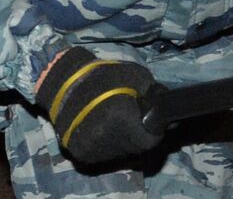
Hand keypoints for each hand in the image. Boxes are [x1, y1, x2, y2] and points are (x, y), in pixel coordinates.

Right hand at [35, 48, 164, 165]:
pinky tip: (106, 129)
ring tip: (118, 123)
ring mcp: (90, 151)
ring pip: (120, 155)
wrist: (64, 81)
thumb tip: (168, 114)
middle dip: (140, 137)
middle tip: (136, 121)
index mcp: (119, 119)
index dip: (154, 132)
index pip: (149, 140)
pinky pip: (104, 156)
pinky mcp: (79, 156)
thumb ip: (154, 96)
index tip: (151, 122)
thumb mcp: (137, 76)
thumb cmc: (104, 75)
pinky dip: (108, 145)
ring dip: (124, 143)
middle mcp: (104, 140)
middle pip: (135, 149)